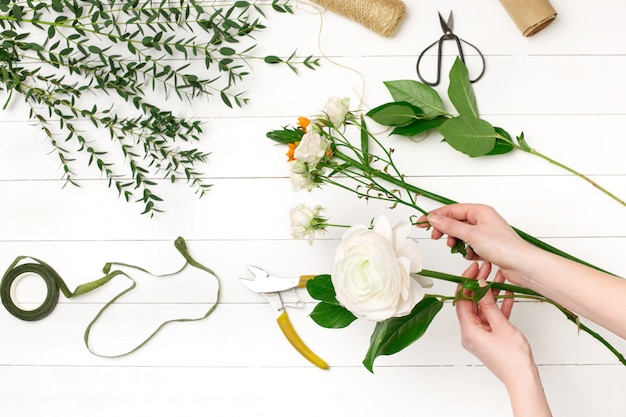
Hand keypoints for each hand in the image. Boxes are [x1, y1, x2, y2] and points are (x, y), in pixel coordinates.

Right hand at [417, 204, 532, 285]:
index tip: (422, 223)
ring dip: (457, 242)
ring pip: (461, 235)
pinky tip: (473, 256)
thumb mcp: (472, 235)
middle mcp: (482, 220)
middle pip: (455, 221)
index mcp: (480, 211)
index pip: (451, 210)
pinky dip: (467, 251)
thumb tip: (433, 218)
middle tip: (435, 236)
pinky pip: (469, 246)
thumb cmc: (504, 247)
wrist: (523, 266)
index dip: (436, 216)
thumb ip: (450, 226)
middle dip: (446, 230)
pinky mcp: (487, 246)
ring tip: (457, 248)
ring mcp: (484, 233)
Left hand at [456, 261, 529, 383]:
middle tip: (486, 268)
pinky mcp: (490, 337)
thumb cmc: (512, 358)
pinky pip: (491, 317)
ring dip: (491, 293)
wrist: (523, 378)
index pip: (461, 300)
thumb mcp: (501, 325)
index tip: (474, 269)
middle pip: (471, 302)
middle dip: (479, 284)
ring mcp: (480, 335)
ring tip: (498, 276)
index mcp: (468, 331)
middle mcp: (470, 333)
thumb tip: (479, 287)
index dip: (466, 282)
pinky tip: (506, 294)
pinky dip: (497, 306)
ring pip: (482, 308)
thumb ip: (489, 304)